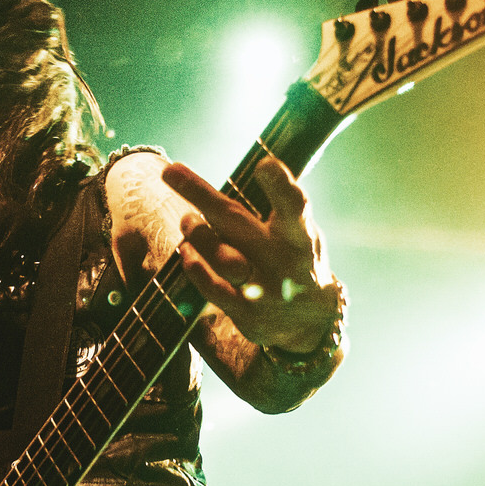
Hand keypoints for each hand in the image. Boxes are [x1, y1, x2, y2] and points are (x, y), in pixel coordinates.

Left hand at [163, 159, 337, 352]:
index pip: (294, 207)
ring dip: (197, 234)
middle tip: (171, 171)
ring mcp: (264, 289)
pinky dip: (195, 268)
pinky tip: (186, 251)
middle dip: (201, 195)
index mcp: (302, 236)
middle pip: (237, 223)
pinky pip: (213, 289)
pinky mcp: (247, 312)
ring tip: (187, 220)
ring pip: (222, 258)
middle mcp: (283, 261)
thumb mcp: (301, 231)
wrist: (313, 321)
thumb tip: (245, 168)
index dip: (281, 186)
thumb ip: (278, 205)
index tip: (264, 164)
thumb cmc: (298, 259)